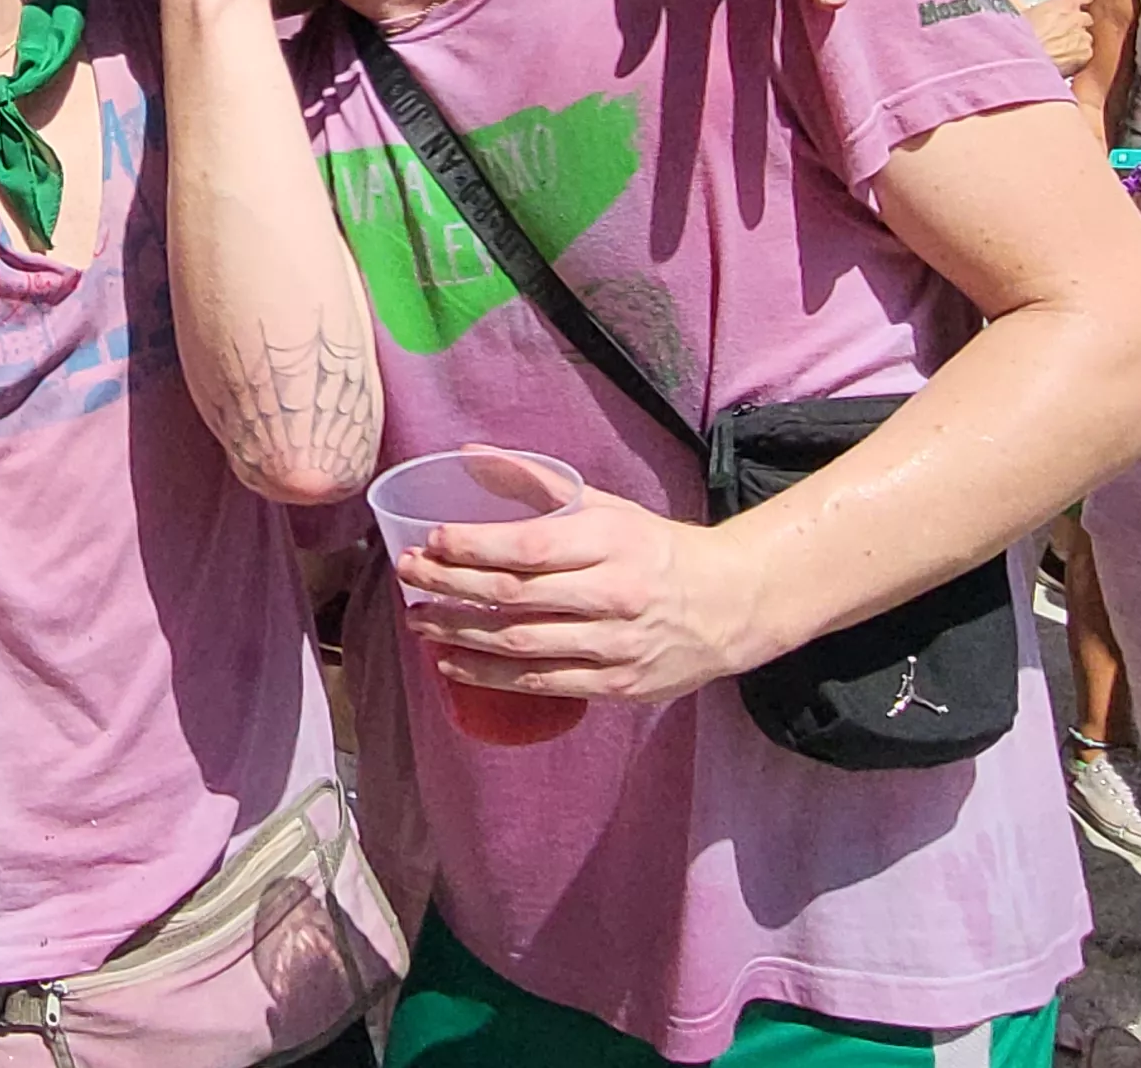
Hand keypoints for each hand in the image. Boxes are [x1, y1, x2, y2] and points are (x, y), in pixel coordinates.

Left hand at [394, 488, 770, 708]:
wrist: (732, 605)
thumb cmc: (656, 549)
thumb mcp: (607, 506)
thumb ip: (537, 484)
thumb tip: (468, 455)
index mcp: (612, 541)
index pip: (531, 546)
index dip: (475, 546)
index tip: (431, 540)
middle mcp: (614, 594)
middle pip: (516, 595)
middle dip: (451, 586)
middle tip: (408, 577)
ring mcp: (616, 645)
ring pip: (522, 644)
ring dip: (461, 635)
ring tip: (418, 623)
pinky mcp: (616, 685)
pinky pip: (542, 683)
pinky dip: (491, 676)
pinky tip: (453, 665)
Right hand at [1010, 0, 1094, 73]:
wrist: (1024, 63)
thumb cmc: (1020, 38)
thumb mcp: (1013, 12)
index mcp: (1064, 4)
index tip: (1075, 1)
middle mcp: (1077, 20)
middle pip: (1086, 17)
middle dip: (1076, 22)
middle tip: (1060, 28)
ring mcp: (1082, 38)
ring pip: (1086, 36)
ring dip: (1077, 40)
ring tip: (1060, 46)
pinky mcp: (1083, 56)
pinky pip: (1086, 54)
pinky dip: (1078, 56)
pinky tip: (1063, 58)